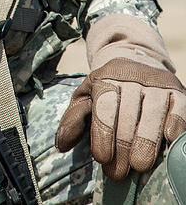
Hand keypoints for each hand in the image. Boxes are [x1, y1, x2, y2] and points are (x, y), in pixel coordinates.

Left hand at [56, 14, 185, 178]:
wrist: (137, 63)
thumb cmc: (108, 90)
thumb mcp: (87, 98)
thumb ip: (74, 120)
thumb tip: (62, 144)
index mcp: (106, 76)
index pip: (104, 106)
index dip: (103, 134)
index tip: (101, 159)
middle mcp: (133, 76)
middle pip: (128, 113)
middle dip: (122, 147)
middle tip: (118, 172)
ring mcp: (157, 83)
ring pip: (152, 112)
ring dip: (146, 142)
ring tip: (139, 166)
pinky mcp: (177, 91)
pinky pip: (178, 109)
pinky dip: (174, 125)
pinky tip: (168, 140)